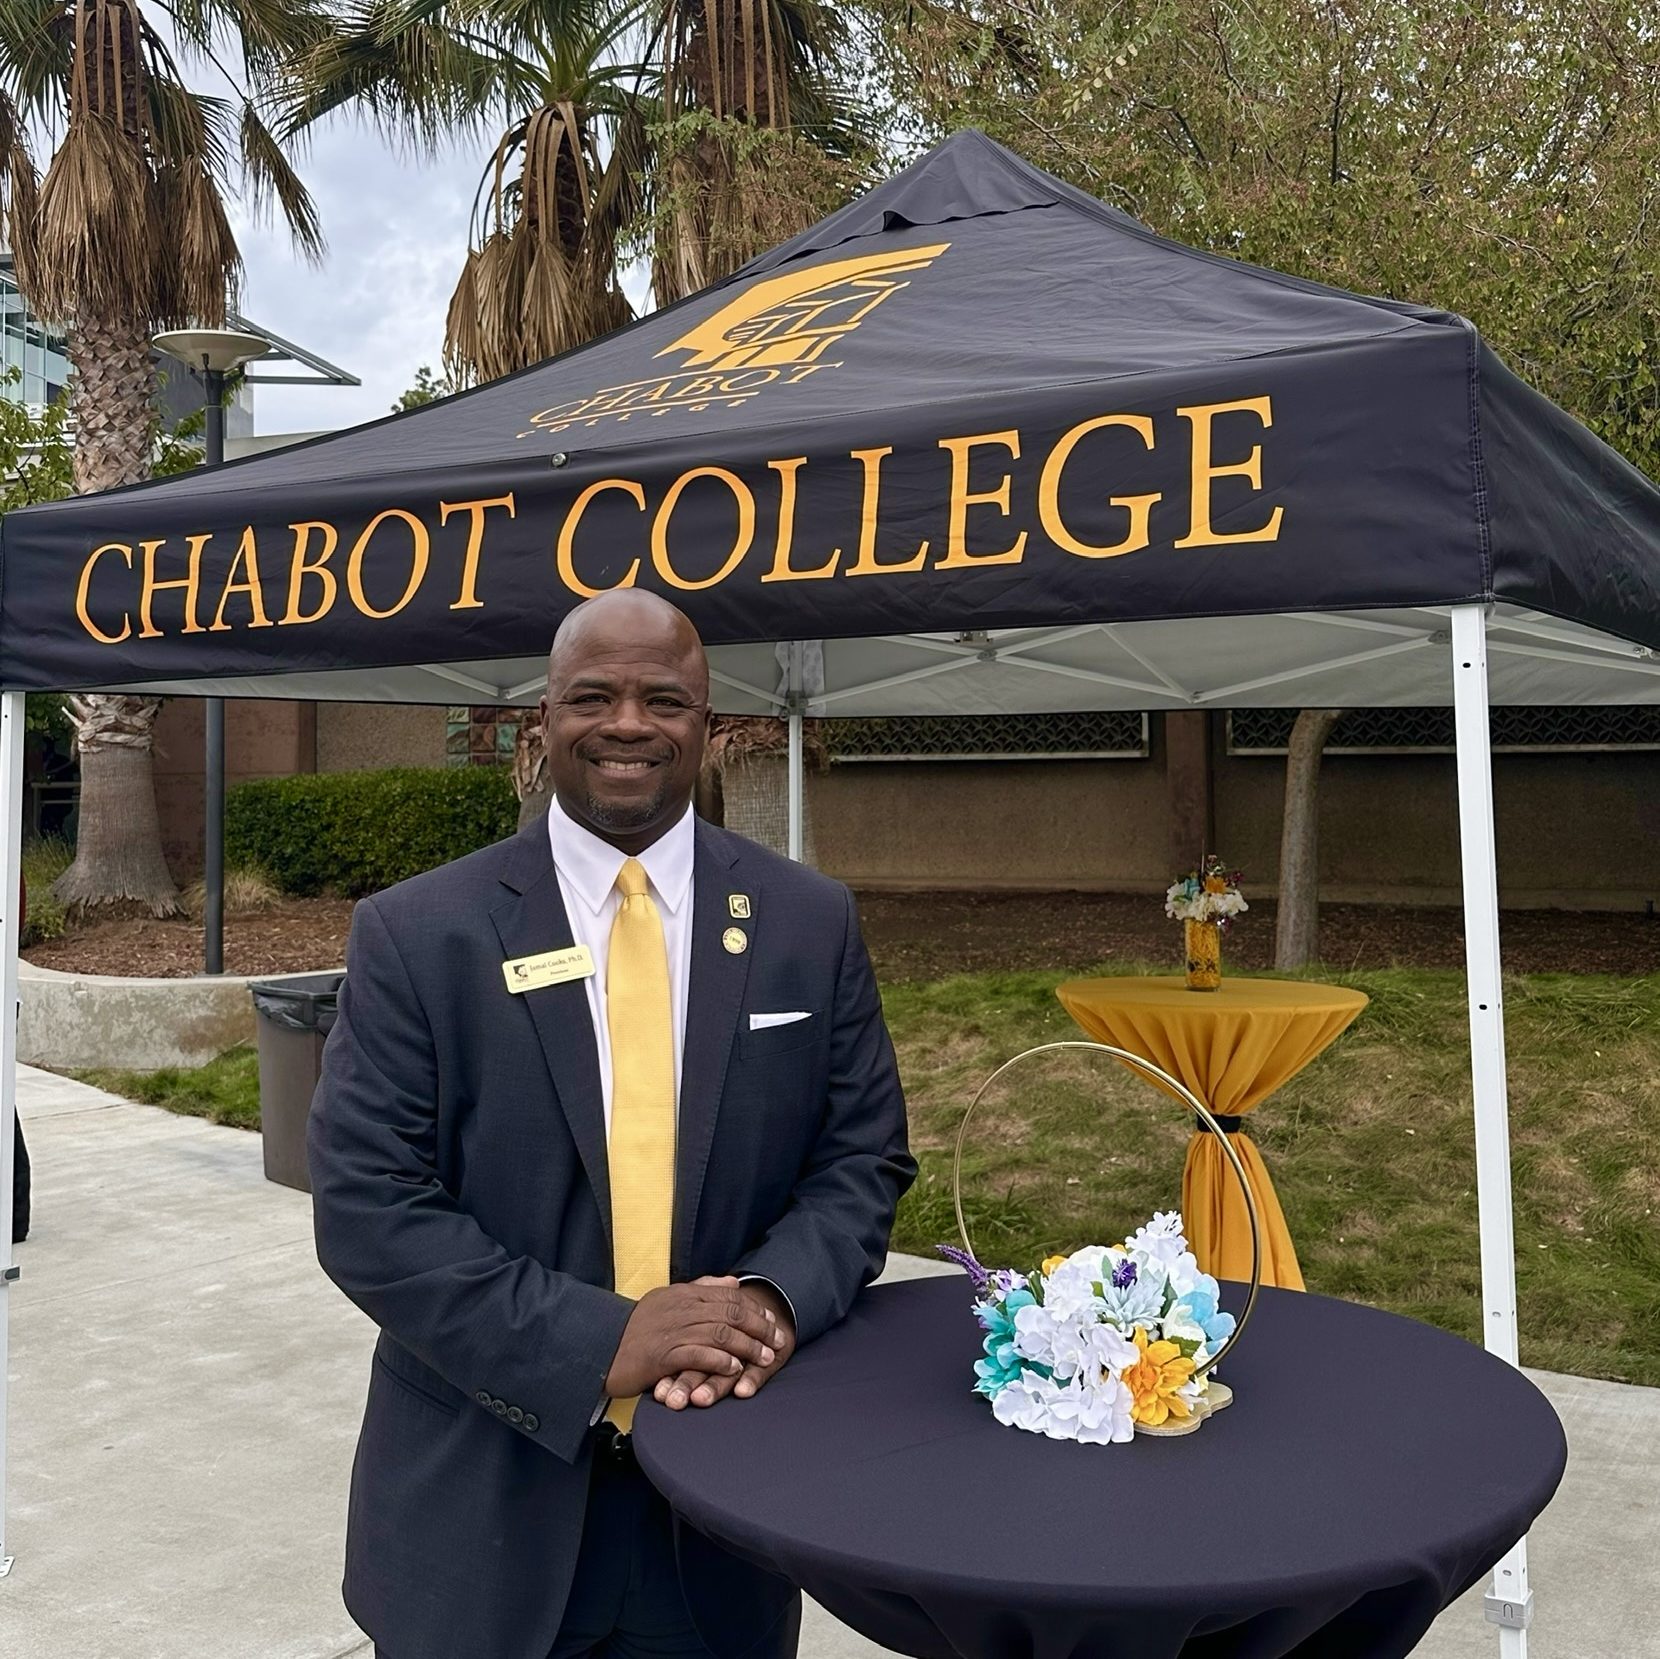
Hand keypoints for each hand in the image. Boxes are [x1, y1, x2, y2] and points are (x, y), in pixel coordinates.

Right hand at [604, 1277, 778, 1399]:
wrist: (602, 1347)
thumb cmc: (637, 1328)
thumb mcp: (668, 1299)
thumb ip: (700, 1288)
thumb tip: (731, 1281)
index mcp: (684, 1294)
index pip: (729, 1295)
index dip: (754, 1308)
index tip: (772, 1322)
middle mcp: (682, 1308)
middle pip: (731, 1313)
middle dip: (759, 1328)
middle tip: (778, 1343)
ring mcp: (673, 1331)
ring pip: (720, 1333)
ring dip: (747, 1347)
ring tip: (764, 1359)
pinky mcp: (663, 1355)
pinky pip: (699, 1354)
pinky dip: (720, 1360)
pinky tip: (734, 1368)